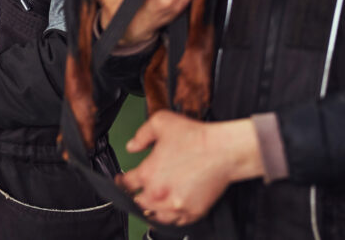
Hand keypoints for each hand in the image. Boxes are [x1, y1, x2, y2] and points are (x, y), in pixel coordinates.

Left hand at [118, 111, 262, 225]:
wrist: (223, 150)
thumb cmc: (195, 136)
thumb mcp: (161, 122)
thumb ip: (141, 135)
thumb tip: (131, 147)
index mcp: (149, 173)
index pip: (126, 183)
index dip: (121, 180)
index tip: (121, 180)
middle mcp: (160, 193)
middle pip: (138, 202)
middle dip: (136, 194)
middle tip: (137, 191)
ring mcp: (176, 205)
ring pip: (155, 215)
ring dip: (151, 208)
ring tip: (151, 202)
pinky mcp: (192, 212)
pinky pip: (175, 222)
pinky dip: (170, 217)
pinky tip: (168, 210)